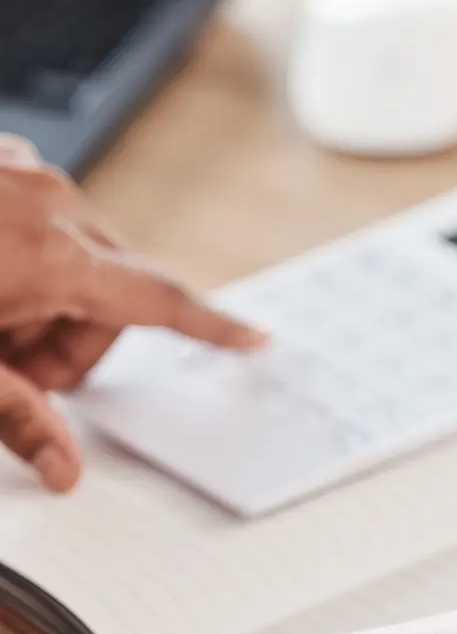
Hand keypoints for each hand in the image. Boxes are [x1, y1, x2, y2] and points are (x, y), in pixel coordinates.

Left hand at [0, 135, 265, 491]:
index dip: (213, 329)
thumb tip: (63, 467)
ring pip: (82, 258)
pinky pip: (46, 223)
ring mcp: (22, 174)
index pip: (162, 303)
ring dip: (47, 302)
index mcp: (55, 254)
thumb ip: (16, 419)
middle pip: (118, 290)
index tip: (254, 340)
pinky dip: (26, 261)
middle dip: (78, 341)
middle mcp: (52, 203)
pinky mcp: (0, 165)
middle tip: (18, 370)